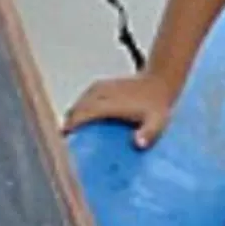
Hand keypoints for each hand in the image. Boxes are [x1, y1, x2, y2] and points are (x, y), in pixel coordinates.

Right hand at [63, 70, 178, 148]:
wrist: (160, 81)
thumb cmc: (157, 105)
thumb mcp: (157, 122)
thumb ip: (148, 133)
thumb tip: (138, 144)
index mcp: (110, 103)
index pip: (83, 114)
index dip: (71, 126)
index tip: (64, 140)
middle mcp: (101, 93)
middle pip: (76, 109)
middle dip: (68, 124)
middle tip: (65, 143)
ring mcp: (100, 88)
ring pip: (78, 103)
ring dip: (72, 117)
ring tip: (70, 134)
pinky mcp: (100, 86)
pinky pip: (83, 99)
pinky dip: (78, 110)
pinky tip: (80, 121)